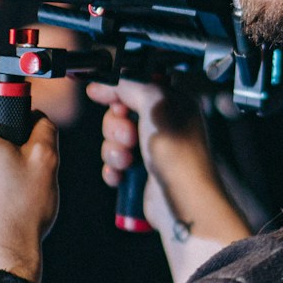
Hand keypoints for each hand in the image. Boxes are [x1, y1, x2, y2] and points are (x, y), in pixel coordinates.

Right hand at [85, 81, 249, 245]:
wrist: (182, 199)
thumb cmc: (177, 151)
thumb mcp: (154, 103)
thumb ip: (130, 85)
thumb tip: (106, 83)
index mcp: (172, 102)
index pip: (136, 86)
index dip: (116, 90)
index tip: (100, 94)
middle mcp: (163, 124)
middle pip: (119, 114)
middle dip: (115, 126)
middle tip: (129, 137)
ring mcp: (151, 149)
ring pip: (113, 140)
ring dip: (113, 150)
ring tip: (128, 160)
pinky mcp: (141, 173)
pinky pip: (113, 164)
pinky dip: (113, 169)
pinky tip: (121, 175)